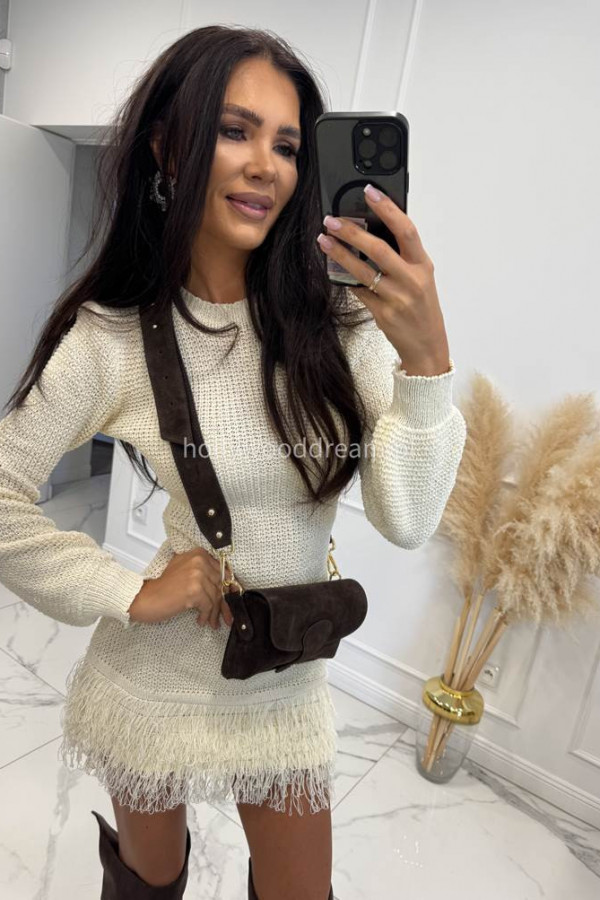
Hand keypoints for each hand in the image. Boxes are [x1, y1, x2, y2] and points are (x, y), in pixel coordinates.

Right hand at [127, 548, 235, 628]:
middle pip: (220, 585)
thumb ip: (205, 573)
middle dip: (223, 603)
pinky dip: (205, 615)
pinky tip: (200, 621)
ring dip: (213, 613)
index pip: (222, 571)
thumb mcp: (185, 572)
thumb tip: (229, 586)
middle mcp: (199, 561)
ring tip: (211, 622)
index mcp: (198, 554)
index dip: (228, 588)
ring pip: (215, 597)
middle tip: (225, 617)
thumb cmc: (164, 588)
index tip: (230, 600)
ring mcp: (196, 575)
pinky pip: (208, 606)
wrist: (145, 598)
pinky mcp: (194, 590)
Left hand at [317, 184, 450, 375]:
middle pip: (379, 249)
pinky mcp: (383, 313)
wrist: (427, 345)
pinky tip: (334, 270)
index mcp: (422, 264)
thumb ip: (402, 256)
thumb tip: (373, 231)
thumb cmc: (422, 308)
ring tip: (324, 241)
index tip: (370, 192)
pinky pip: (359, 292)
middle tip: (332, 220)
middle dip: (353, 232)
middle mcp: (411, 280)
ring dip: (340, 254)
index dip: (388, 208)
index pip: (406, 229)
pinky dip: (346, 280)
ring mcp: (396, 298)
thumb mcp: (420, 277)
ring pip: (363, 271)